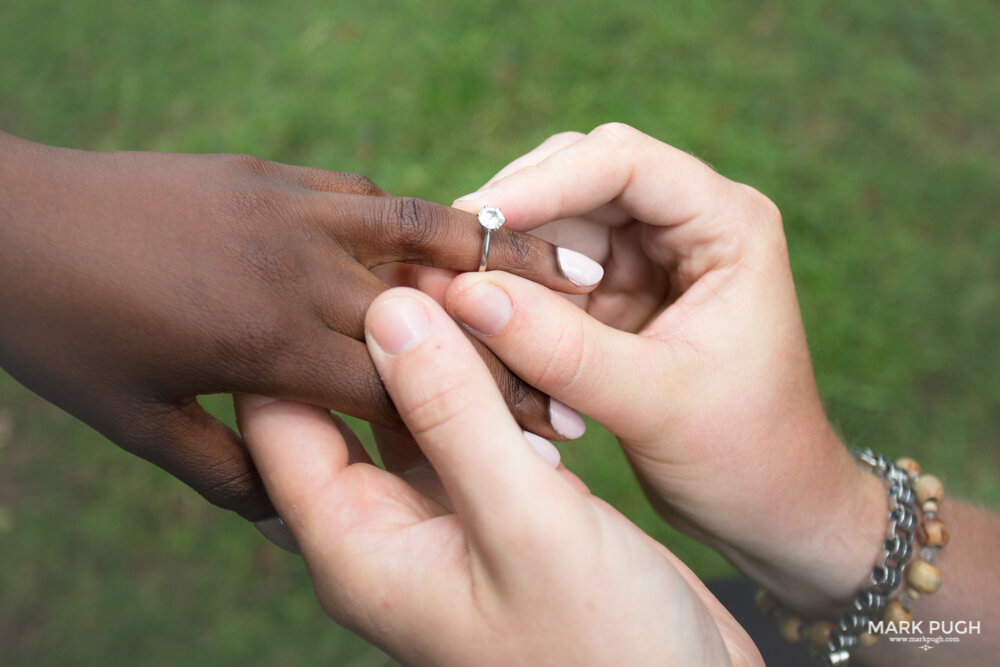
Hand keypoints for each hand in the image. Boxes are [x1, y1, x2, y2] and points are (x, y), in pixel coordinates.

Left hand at [0, 131, 599, 523]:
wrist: (2, 219)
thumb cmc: (63, 335)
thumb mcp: (138, 424)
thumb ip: (229, 471)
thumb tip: (289, 515)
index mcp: (267, 344)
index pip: (403, 390)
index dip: (479, 420)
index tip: (538, 439)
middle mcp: (295, 270)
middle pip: (432, 315)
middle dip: (509, 350)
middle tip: (573, 371)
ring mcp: (288, 209)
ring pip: (419, 230)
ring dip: (490, 259)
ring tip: (559, 274)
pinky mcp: (273, 174)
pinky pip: (369, 192)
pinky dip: (416, 219)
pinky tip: (449, 239)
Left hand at [234, 287, 760, 666]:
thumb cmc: (604, 647)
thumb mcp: (526, 524)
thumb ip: (454, 416)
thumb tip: (389, 310)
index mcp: (355, 549)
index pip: (275, 421)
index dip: (294, 334)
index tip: (336, 258)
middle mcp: (378, 537)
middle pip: (336, 408)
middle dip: (370, 332)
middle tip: (417, 257)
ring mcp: (430, 526)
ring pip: (402, 413)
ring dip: (432, 352)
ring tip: (466, 281)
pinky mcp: (481, 515)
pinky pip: (455, 433)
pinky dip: (476, 385)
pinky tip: (508, 341)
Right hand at [445, 124, 886, 615]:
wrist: (769, 508)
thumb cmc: (744, 455)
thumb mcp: (655, 403)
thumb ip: (560, 350)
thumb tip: (462, 296)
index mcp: (727, 225)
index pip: (624, 163)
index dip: (543, 182)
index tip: (473, 219)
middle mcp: (687, 226)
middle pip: (579, 180)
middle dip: (513, 217)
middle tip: (446, 260)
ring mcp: (649, 260)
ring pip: (555, 226)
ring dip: (507, 263)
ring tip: (457, 302)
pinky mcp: (618, 299)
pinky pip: (549, 276)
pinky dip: (515, 301)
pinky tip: (486, 331)